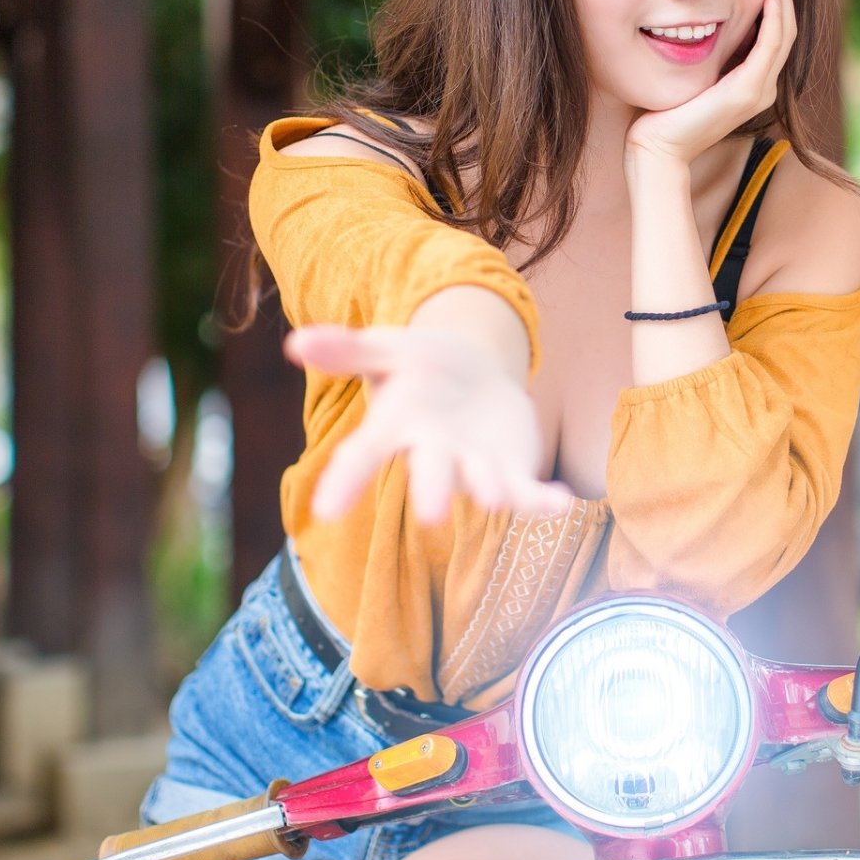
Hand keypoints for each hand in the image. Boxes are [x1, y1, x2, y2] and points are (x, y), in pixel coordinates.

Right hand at [285, 324, 573, 523]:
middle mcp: (435, 452)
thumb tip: (295, 342)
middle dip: (433, 491)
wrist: (474, 374)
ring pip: (483, 483)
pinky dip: (544, 502)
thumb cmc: (423, 365)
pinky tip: (564, 504)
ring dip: (491, 491)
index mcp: (398, 425)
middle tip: (431, 516)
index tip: (325, 511)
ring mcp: (475, 465)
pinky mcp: (511, 470)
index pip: (366, 453)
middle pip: (431, 473)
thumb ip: (348, 349)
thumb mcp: (389, 347)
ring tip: (498, 501)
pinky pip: (528, 491)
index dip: (346, 480)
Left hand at [625, 0, 795, 166]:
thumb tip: (693, 19)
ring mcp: (758, 91)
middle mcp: (762, 87)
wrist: (657, 148)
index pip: (774, 32)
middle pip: (786, 27)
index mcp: (751, 82)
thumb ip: (701, 51)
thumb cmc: (662, 112)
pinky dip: (774, 17)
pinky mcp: (747, 92)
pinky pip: (770, 46)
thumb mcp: (689, 73)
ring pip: (784, 33)